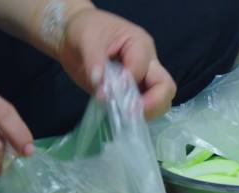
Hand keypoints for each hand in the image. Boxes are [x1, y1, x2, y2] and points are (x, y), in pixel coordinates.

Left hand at [58, 8, 175, 119]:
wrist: (73, 36)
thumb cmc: (84, 30)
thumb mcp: (86, 40)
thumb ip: (95, 64)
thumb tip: (104, 91)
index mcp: (140, 44)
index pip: (143, 69)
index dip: (128, 85)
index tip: (107, 93)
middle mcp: (148, 63)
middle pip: (166, 87)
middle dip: (152, 104)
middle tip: (129, 114)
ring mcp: (144, 79)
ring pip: (161, 100)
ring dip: (147, 113)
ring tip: (124, 116)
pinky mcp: (134, 93)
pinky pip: (146, 107)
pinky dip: (138, 115)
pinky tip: (121, 116)